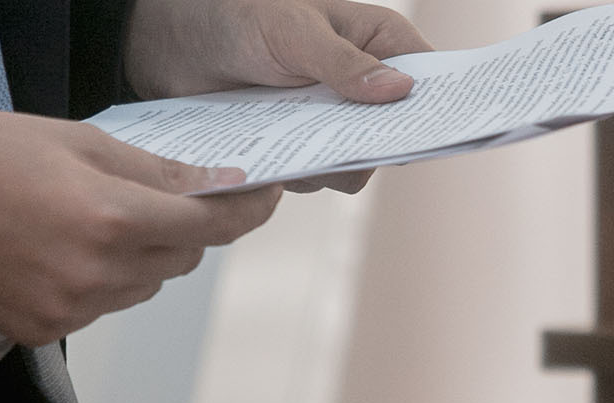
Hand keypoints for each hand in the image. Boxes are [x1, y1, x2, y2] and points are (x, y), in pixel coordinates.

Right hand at [0, 109, 280, 345]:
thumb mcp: (80, 142)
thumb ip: (154, 172)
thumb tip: (213, 184)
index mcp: (110, 219)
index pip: (207, 226)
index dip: (244, 212)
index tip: (261, 198)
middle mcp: (96, 274)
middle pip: (181, 261)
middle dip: (185, 229)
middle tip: (166, 198)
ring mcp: (69, 309)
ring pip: (143, 287)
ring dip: (142, 258)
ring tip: (95, 221)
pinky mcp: (42, 331)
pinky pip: (101, 309)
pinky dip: (101, 282)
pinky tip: (63, 252)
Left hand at [124, 0, 432, 194]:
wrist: (173, 43)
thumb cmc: (239, 15)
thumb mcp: (294, 33)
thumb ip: (344, 64)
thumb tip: (401, 91)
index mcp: (380, 41)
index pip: (431, 80)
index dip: (439, 108)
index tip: (437, 134)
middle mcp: (364, 84)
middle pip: (396, 135)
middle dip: (368, 145)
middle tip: (336, 140)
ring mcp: (332, 119)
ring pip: (355, 165)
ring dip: (325, 164)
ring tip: (285, 133)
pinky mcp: (299, 145)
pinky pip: (314, 176)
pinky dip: (294, 173)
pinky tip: (268, 151)